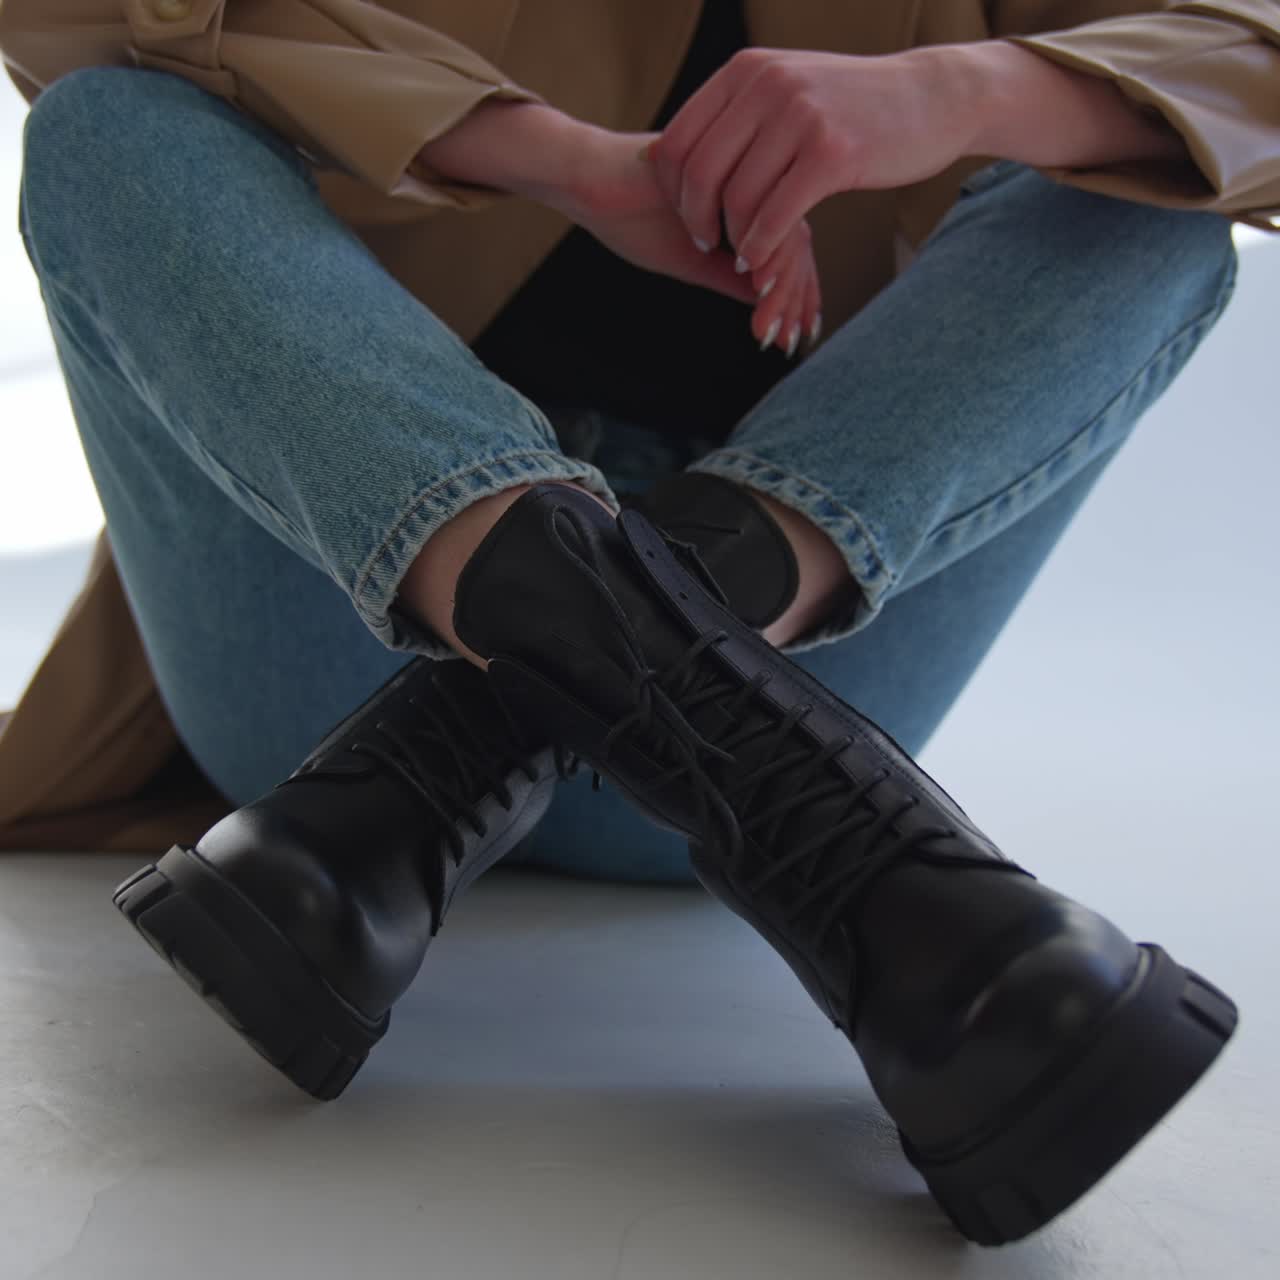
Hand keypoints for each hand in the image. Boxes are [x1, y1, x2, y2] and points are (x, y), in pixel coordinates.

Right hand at [564, 128, 822, 355]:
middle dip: (797, 297)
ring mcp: (740, 173)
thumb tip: (767, 303)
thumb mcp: (691, 260)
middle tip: (790, 341)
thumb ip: (730, 276)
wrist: (588, 179)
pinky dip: (762, 257)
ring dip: (780, 287)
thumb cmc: (631, 216)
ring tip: (768, 329)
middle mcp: (750, 185)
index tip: (798, 336)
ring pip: (782, 232)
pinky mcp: (723, 171)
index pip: (787, 248)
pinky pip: (757, 218)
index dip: (797, 294)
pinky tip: (756, 290)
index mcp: (745, 203)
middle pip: (795, 241)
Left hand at [646, 46, 979, 277]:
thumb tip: (666, 156)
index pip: (678, 139)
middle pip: (700, 172)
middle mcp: (767, 85)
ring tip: (742, 254)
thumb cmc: (852, 106)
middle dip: (696, 219)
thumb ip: (735, 117)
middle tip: (707, 243)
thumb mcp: (786, 91)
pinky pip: (776, 216)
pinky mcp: (832, 154)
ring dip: (734, 238)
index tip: (687, 215)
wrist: (932, 97)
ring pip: (737, 199)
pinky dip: (761, 248)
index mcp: (746, 71)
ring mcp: (801, 117)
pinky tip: (760, 262)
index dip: (672, 189)